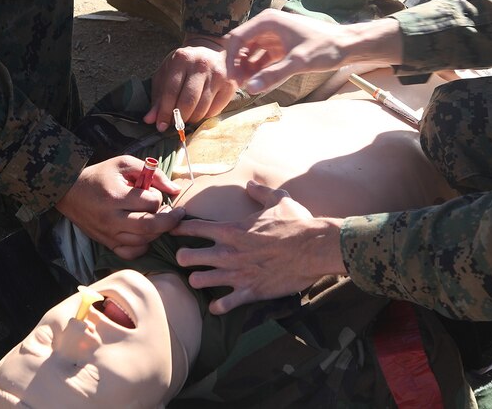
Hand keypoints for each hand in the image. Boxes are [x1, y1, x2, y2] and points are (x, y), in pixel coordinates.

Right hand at [56, 156, 184, 259]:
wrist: (69, 191)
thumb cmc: (100, 175)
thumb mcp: (125, 164)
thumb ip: (153, 173)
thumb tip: (176, 189)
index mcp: (116, 196)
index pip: (150, 202)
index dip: (160, 197)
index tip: (156, 193)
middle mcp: (112, 218)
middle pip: (150, 226)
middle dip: (170, 221)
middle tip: (176, 213)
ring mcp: (109, 234)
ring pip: (143, 241)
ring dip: (158, 231)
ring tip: (159, 219)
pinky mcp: (107, 243)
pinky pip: (131, 253)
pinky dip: (144, 246)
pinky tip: (145, 235)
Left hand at [145, 35, 234, 131]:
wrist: (213, 50)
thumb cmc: (186, 64)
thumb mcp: (168, 73)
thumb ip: (158, 96)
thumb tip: (150, 119)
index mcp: (181, 59)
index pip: (171, 91)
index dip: (165, 112)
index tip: (161, 126)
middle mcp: (201, 65)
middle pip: (188, 102)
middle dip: (179, 118)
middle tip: (175, 124)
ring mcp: (218, 75)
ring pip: (202, 108)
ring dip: (192, 119)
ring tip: (187, 117)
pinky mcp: (230, 85)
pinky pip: (215, 110)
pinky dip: (205, 116)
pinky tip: (200, 112)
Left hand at [171, 181, 345, 313]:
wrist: (315, 248)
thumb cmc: (296, 223)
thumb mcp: (278, 200)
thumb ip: (260, 192)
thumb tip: (250, 184)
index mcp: (231, 230)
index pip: (193, 227)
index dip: (179, 228)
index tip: (176, 229)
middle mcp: (228, 253)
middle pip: (186, 257)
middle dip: (183, 257)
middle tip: (187, 257)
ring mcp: (237, 274)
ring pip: (198, 281)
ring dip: (197, 280)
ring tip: (200, 279)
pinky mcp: (250, 292)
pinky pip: (224, 305)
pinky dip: (219, 306)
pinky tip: (218, 304)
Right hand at [222, 10, 354, 93]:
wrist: (348, 45)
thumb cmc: (326, 48)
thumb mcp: (299, 62)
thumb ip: (273, 75)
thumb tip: (250, 88)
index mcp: (268, 21)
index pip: (236, 38)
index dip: (230, 59)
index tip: (231, 79)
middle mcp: (268, 25)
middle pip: (241, 45)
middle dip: (237, 65)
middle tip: (239, 86)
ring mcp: (274, 35)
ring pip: (251, 52)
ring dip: (247, 69)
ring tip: (249, 86)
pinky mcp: (281, 45)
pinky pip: (263, 58)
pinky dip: (259, 69)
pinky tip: (260, 83)